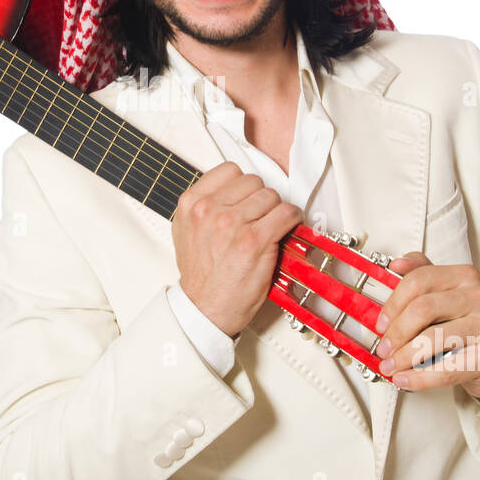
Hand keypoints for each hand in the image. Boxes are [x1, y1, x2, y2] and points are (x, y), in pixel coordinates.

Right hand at [173, 162, 303, 336]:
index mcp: (191, 204)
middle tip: (257, 219)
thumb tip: (230, 192)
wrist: (205, 309)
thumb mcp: (187, 232)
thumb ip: (204, 207)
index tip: (247, 198)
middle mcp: (210, 210)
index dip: (242, 186)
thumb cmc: (201, 277)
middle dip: (259, 199)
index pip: (230, 170)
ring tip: (268, 228)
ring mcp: (232, 223)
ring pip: (271, 196)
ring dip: (275, 211)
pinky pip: (286, 212)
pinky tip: (285, 229)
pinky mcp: (255, 240)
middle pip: (253, 181)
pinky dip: (292, 219)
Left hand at [375, 252, 479, 400]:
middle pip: (423, 309)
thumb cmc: (464, 323)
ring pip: (433, 339)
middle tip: (383, 349)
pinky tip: (404, 379)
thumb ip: (420, 273)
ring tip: (390, 366)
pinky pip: (448, 369)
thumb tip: (396, 264)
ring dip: (404, 357)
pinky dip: (419, 377)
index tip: (381, 324)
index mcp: (465, 275)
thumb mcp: (443, 294)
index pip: (419, 281)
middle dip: (396, 332)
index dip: (393, 304)